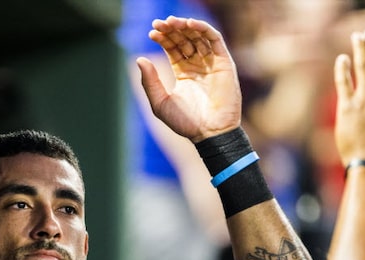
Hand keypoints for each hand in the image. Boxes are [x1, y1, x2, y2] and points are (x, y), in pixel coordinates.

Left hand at [136, 16, 240, 142]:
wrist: (209, 133)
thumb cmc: (185, 123)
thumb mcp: (160, 102)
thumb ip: (150, 82)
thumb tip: (140, 59)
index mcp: (184, 73)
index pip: (173, 48)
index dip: (163, 38)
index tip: (152, 32)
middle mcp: (198, 66)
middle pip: (185, 39)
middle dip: (172, 30)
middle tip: (159, 24)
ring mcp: (212, 63)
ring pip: (199, 36)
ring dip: (185, 26)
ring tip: (171, 22)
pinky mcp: (224, 63)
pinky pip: (215, 39)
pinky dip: (203, 28)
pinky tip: (189, 24)